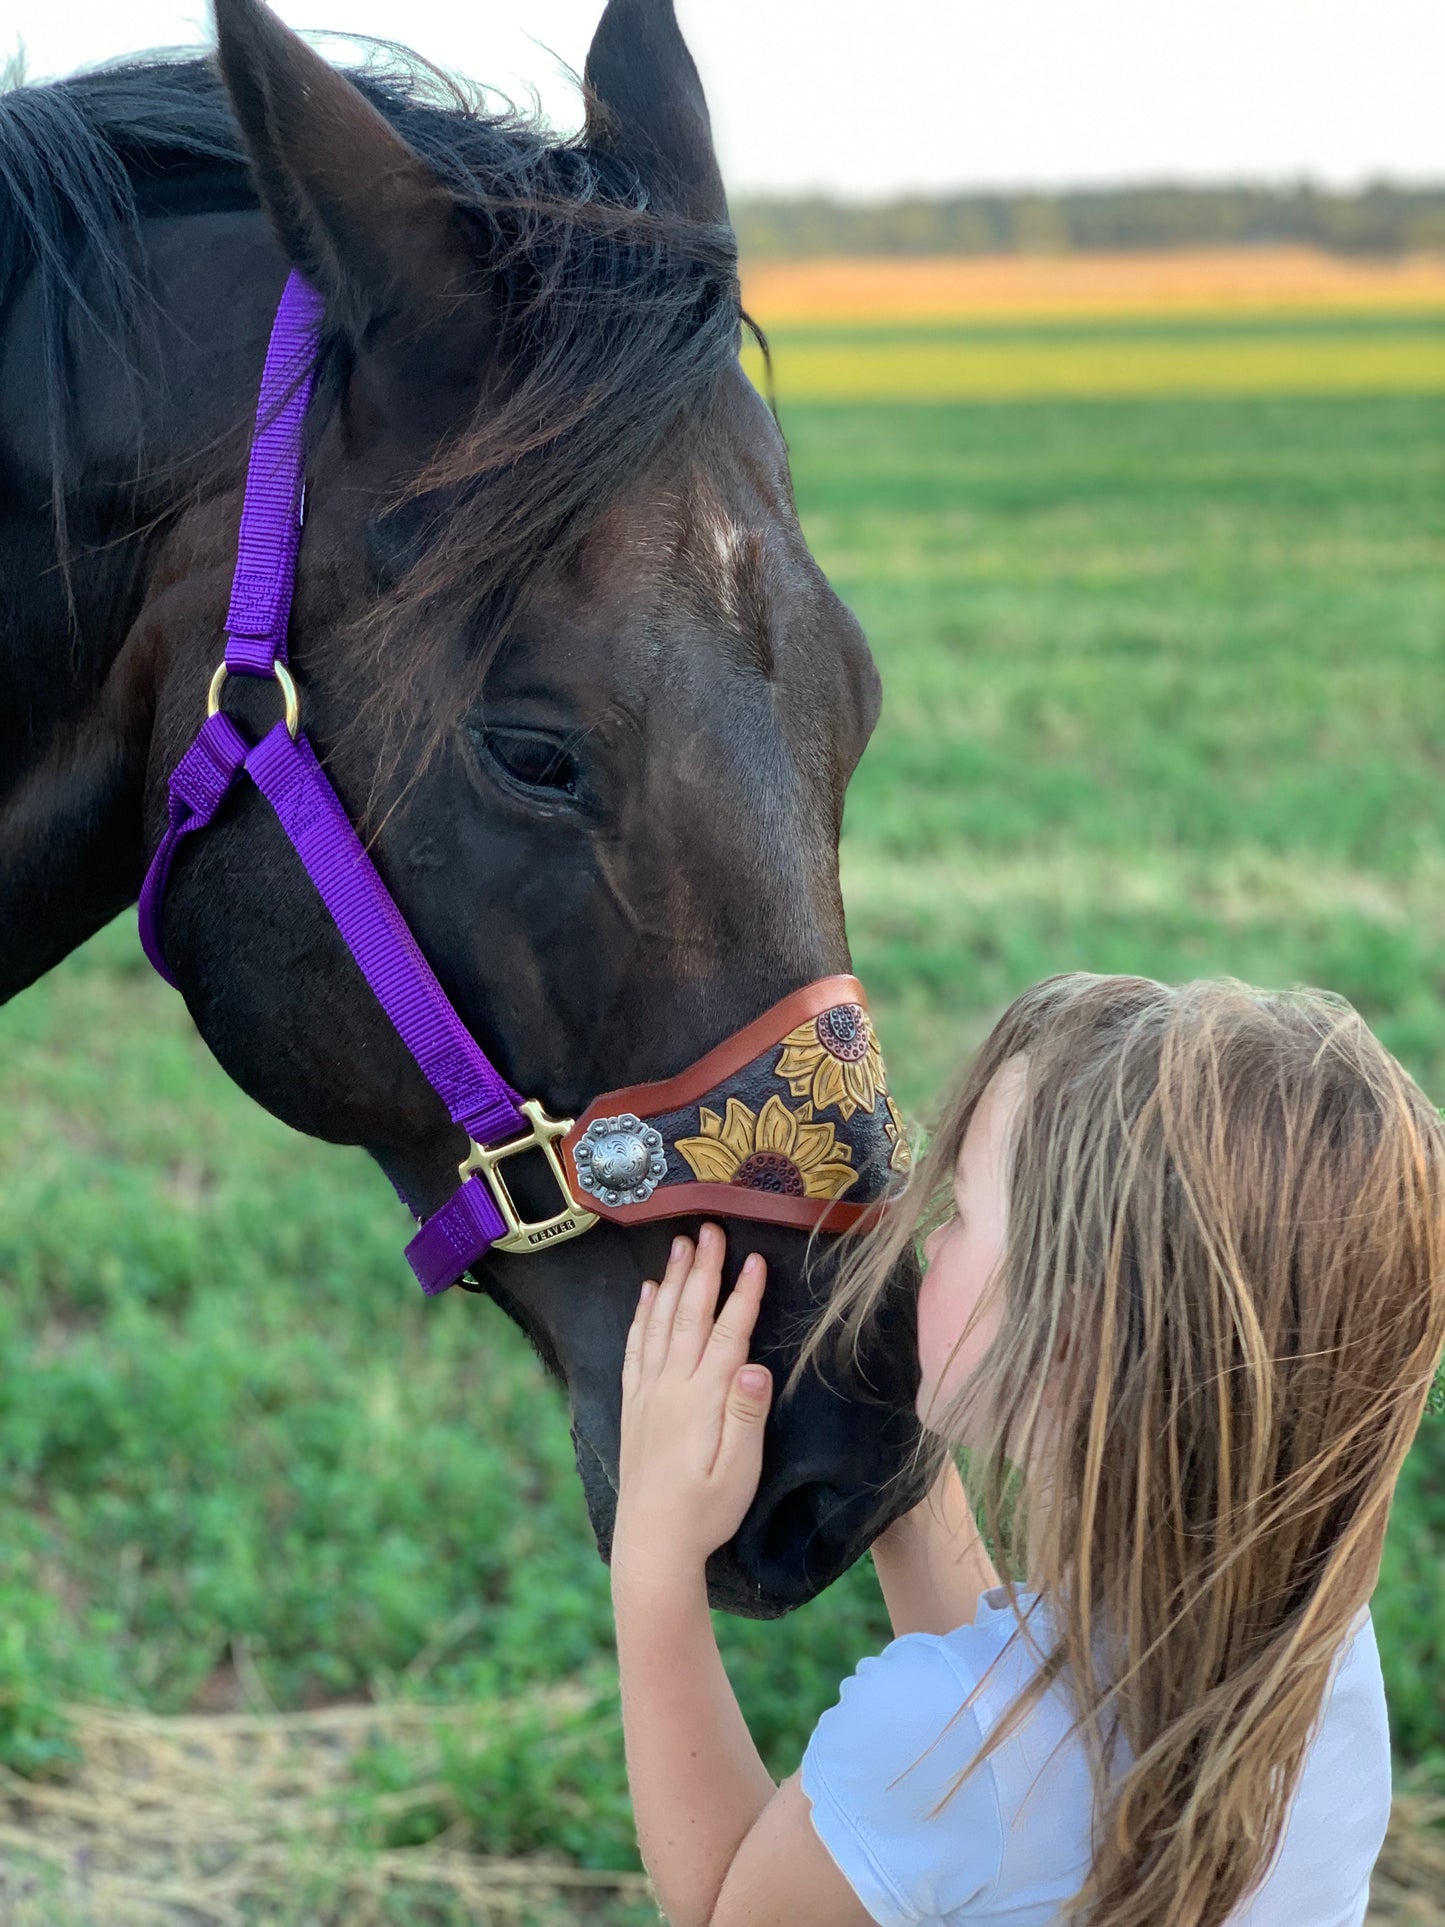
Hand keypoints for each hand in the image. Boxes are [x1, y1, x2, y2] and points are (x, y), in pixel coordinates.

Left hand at [613, 1224, 771, 1588]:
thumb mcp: (739, 1471)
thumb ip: (746, 1415)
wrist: (652, 1543)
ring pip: (661, 1323)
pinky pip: (636, 1348)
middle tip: (710, 1228)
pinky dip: (642, 1316)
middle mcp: (672, 1386)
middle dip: (703, 1270)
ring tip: (680, 1245)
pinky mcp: (634, 1405)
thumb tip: (755, 1364)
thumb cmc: (706, 1511)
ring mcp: (649, 1393)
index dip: (743, 1295)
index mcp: (704, 1398)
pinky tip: (647, 1294)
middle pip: (689, 1315)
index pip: (727, 1333)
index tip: (755, 1258)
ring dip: (673, 1281)